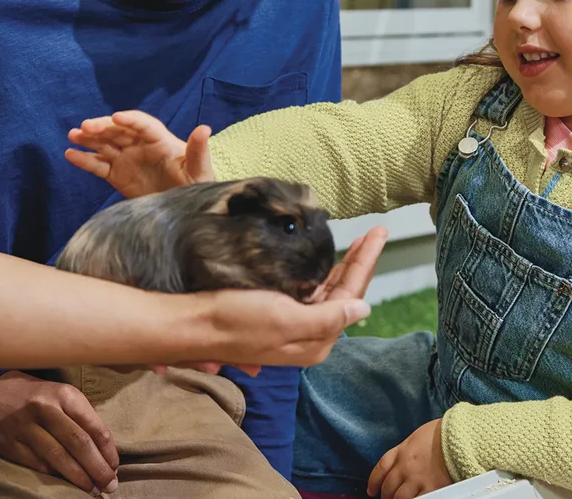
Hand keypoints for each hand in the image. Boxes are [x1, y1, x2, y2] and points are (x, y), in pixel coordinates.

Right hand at [0, 371, 118, 495]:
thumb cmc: (36, 395)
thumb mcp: (62, 395)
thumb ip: (80, 417)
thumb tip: (103, 450)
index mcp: (65, 394)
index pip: (93, 426)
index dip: (107, 450)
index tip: (115, 467)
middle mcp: (47, 408)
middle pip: (78, 443)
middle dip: (97, 467)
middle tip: (110, 485)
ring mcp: (26, 427)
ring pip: (58, 457)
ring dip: (78, 477)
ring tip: (92, 490)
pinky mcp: (9, 443)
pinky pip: (37, 464)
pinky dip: (54, 476)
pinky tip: (66, 485)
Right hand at [65, 110, 211, 197]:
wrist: (184, 210)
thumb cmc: (196, 186)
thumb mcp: (199, 170)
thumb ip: (198, 150)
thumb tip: (204, 129)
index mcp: (161, 140)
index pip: (143, 125)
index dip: (129, 120)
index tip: (116, 117)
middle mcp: (141, 146)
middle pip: (119, 131)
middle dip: (102, 126)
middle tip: (84, 127)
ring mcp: (127, 160)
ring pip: (105, 144)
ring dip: (89, 138)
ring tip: (73, 135)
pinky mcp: (117, 175)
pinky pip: (99, 165)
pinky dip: (85, 160)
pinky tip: (70, 155)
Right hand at [169, 227, 387, 370]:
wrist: (193, 324)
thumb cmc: (237, 320)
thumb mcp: (285, 320)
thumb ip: (327, 317)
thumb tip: (364, 309)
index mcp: (316, 339)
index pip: (351, 295)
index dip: (365, 263)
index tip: (378, 234)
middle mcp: (308, 333)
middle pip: (343, 291)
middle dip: (359, 261)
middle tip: (375, 232)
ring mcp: (293, 322)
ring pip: (328, 289)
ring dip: (343, 264)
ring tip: (359, 241)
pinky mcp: (277, 311)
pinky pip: (309, 289)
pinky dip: (321, 270)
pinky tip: (327, 257)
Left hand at [367, 419, 451, 498]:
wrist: (457, 437)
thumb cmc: (439, 434)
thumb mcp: (415, 438)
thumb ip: (405, 452)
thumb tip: (399, 464)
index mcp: (401, 451)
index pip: (381, 468)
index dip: (374, 481)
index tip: (371, 490)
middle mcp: (406, 466)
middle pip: (388, 486)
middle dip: (386, 495)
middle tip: (387, 498)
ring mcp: (417, 479)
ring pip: (399, 498)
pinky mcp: (431, 489)